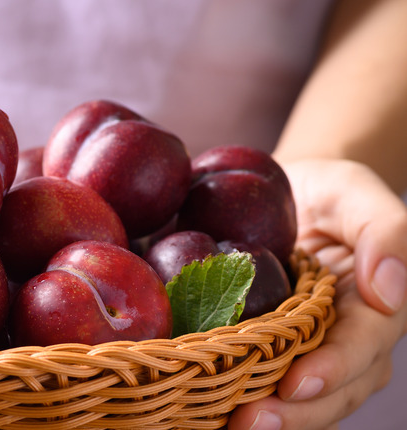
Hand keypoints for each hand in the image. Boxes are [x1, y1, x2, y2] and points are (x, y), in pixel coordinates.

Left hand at [228, 159, 406, 429]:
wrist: (287, 195)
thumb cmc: (325, 193)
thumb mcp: (354, 191)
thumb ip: (384, 231)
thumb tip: (388, 290)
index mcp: (374, 306)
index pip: (362, 347)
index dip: (333, 369)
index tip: (296, 384)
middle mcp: (348, 338)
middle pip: (334, 390)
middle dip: (296, 413)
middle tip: (250, 422)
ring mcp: (311, 350)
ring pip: (304, 401)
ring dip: (273, 420)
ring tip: (230, 427)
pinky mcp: (275, 352)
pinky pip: (268, 386)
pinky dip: (243, 402)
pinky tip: (209, 415)